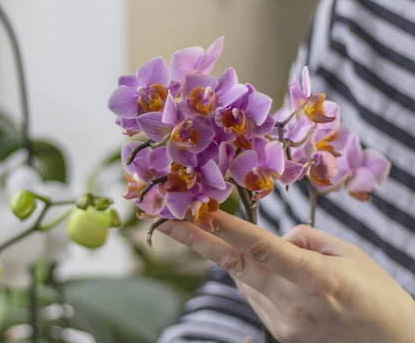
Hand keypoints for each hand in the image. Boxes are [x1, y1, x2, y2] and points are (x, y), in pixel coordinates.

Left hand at [159, 212, 414, 342]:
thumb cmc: (376, 294)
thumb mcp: (349, 254)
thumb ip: (306, 240)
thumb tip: (275, 237)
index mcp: (315, 278)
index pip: (261, 247)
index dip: (227, 227)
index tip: (199, 211)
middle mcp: (292, 302)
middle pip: (234, 265)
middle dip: (197, 240)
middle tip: (166, 222)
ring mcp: (282, 322)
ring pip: (243, 279)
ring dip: (238, 258)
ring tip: (259, 249)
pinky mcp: (279, 333)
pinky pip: (254, 295)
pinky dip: (255, 278)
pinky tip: (275, 275)